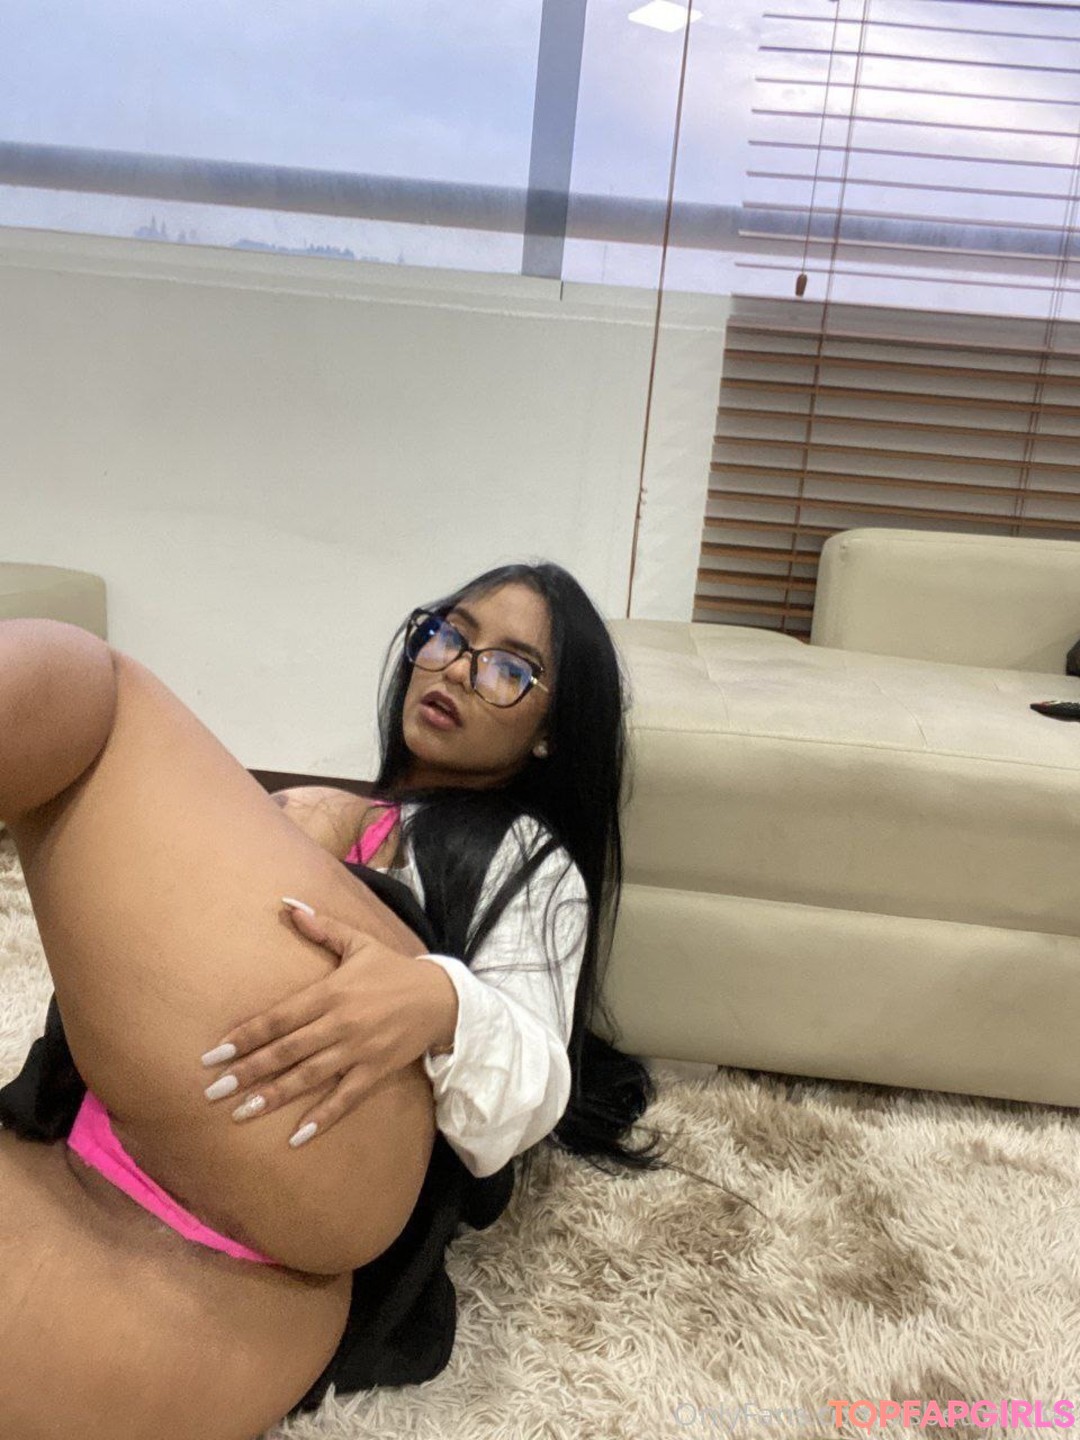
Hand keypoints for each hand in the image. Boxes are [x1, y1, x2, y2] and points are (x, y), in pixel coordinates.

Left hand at [198, 900, 457, 1148]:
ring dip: (274, 1095)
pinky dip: (322, 1117)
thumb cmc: (392, 968)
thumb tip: (288, 904)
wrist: (440, 996)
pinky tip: (296, 1136)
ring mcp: (359, 1049)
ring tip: (241, 1113)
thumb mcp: (358, 942)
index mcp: (331, 992)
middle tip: (212, 1090)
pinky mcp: (376, 1071)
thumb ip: (321, 927)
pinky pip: (346, 1098)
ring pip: (309, 1076)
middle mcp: (340, 1023)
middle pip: (287, 1050)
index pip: (279, 1017)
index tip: (214, 1053)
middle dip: (248, 1070)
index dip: (246, 1035)